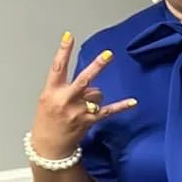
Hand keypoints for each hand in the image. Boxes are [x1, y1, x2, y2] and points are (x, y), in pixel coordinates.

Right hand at [31, 34, 136, 159]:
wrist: (49, 146)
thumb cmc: (48, 119)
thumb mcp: (48, 99)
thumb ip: (65, 88)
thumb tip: (90, 84)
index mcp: (52, 91)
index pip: (57, 67)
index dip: (63, 51)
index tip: (69, 36)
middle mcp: (65, 100)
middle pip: (83, 79)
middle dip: (96, 66)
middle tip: (108, 54)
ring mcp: (78, 111)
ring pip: (97, 93)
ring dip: (94, 98)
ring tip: (82, 108)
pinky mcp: (89, 120)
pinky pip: (109, 111)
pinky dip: (121, 106)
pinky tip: (133, 101)